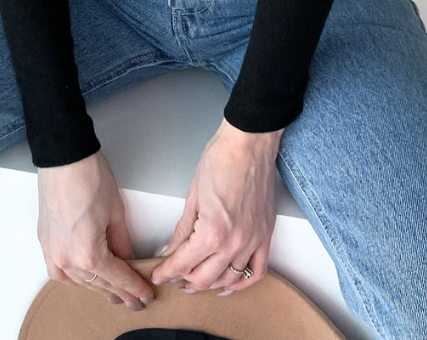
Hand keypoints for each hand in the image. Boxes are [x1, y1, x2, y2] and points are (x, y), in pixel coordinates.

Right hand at [37, 150, 152, 310]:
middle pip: (99, 283)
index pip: (117, 279)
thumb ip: (123, 242)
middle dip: (119, 292)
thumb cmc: (89, 177)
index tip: (145, 294)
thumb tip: (128, 258)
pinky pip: (61, 272)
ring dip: (98, 286)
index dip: (134, 288)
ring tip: (115, 292)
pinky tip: (86, 278)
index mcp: (88, 255)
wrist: (64, 158)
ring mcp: (53, 253)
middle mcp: (67, 260)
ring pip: (80, 281)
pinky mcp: (46, 243)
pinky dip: (75, 277)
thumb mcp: (116, 212)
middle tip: (135, 299)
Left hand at [151, 118, 282, 294]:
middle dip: (185, 280)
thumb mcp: (193, 195)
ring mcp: (253, 241)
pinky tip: (229, 283)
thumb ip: (182, 229)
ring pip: (229, 280)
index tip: (160, 274)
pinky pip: (257, 271)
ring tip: (197, 280)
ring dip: (211, 284)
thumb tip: (170, 249)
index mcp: (212, 232)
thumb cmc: (221, 159)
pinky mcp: (266, 234)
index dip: (167, 272)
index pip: (183, 264)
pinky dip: (242, 282)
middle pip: (205, 279)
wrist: (249, 142)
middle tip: (175, 276)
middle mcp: (234, 243)